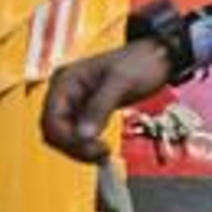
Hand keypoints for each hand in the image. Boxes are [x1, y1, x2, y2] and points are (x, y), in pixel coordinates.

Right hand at [40, 39, 173, 162]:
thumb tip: (83, 136)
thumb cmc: (140, 62)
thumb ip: (100, 107)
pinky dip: (87, 144)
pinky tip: (103, 150)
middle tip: (101, 155)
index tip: (93, 148)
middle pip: (54, 130)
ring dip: (79, 149)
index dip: (67, 137)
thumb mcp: (121, 82)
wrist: (159, 57)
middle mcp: (64, 92)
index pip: (51, 118)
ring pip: (64, 135)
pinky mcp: (87, 111)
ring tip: (103, 155)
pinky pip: (78, 134)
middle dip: (74, 146)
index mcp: (65, 80)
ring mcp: (74, 103)